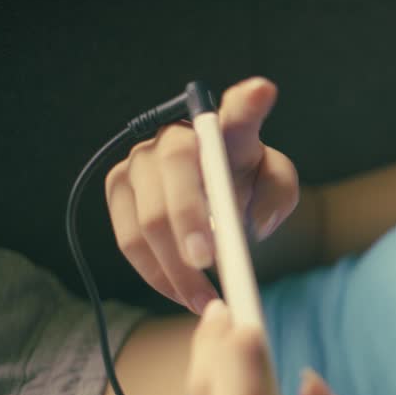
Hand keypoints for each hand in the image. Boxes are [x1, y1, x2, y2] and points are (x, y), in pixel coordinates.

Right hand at [105, 77, 300, 313]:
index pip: (238, 109)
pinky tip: (181, 295)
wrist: (214, 196)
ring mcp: (139, 161)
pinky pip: (129, 240)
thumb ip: (278, 195)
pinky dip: (156, 274)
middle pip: (174, 173)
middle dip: (187, 220)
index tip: (262, 92)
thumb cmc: (249, 185)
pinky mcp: (117, 191)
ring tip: (203, 302)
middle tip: (207, 261)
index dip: (248, 102)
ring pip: (146, 219)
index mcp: (224, 128)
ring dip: (173, 266)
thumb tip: (257, 222)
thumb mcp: (276, 184)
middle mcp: (174, 135)